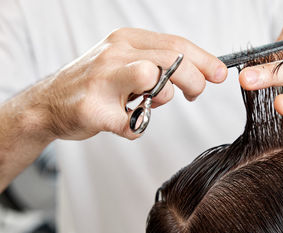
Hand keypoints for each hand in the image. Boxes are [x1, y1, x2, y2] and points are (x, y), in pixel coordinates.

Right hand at [37, 28, 226, 140]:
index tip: (219, 74)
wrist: (47, 104)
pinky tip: (121, 122)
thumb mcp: (124, 61)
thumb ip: (157, 63)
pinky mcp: (94, 109)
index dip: (204, 60)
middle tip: (194, 95)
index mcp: (126, 40)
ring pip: (154, 82)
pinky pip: (134, 124)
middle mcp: (114, 53)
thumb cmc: (94, 84)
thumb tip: (198, 72)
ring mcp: (103, 80)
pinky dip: (135, 128)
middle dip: (194, 80)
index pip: (176, 44)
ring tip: (142, 103)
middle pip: (172, 61)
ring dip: (159, 100)